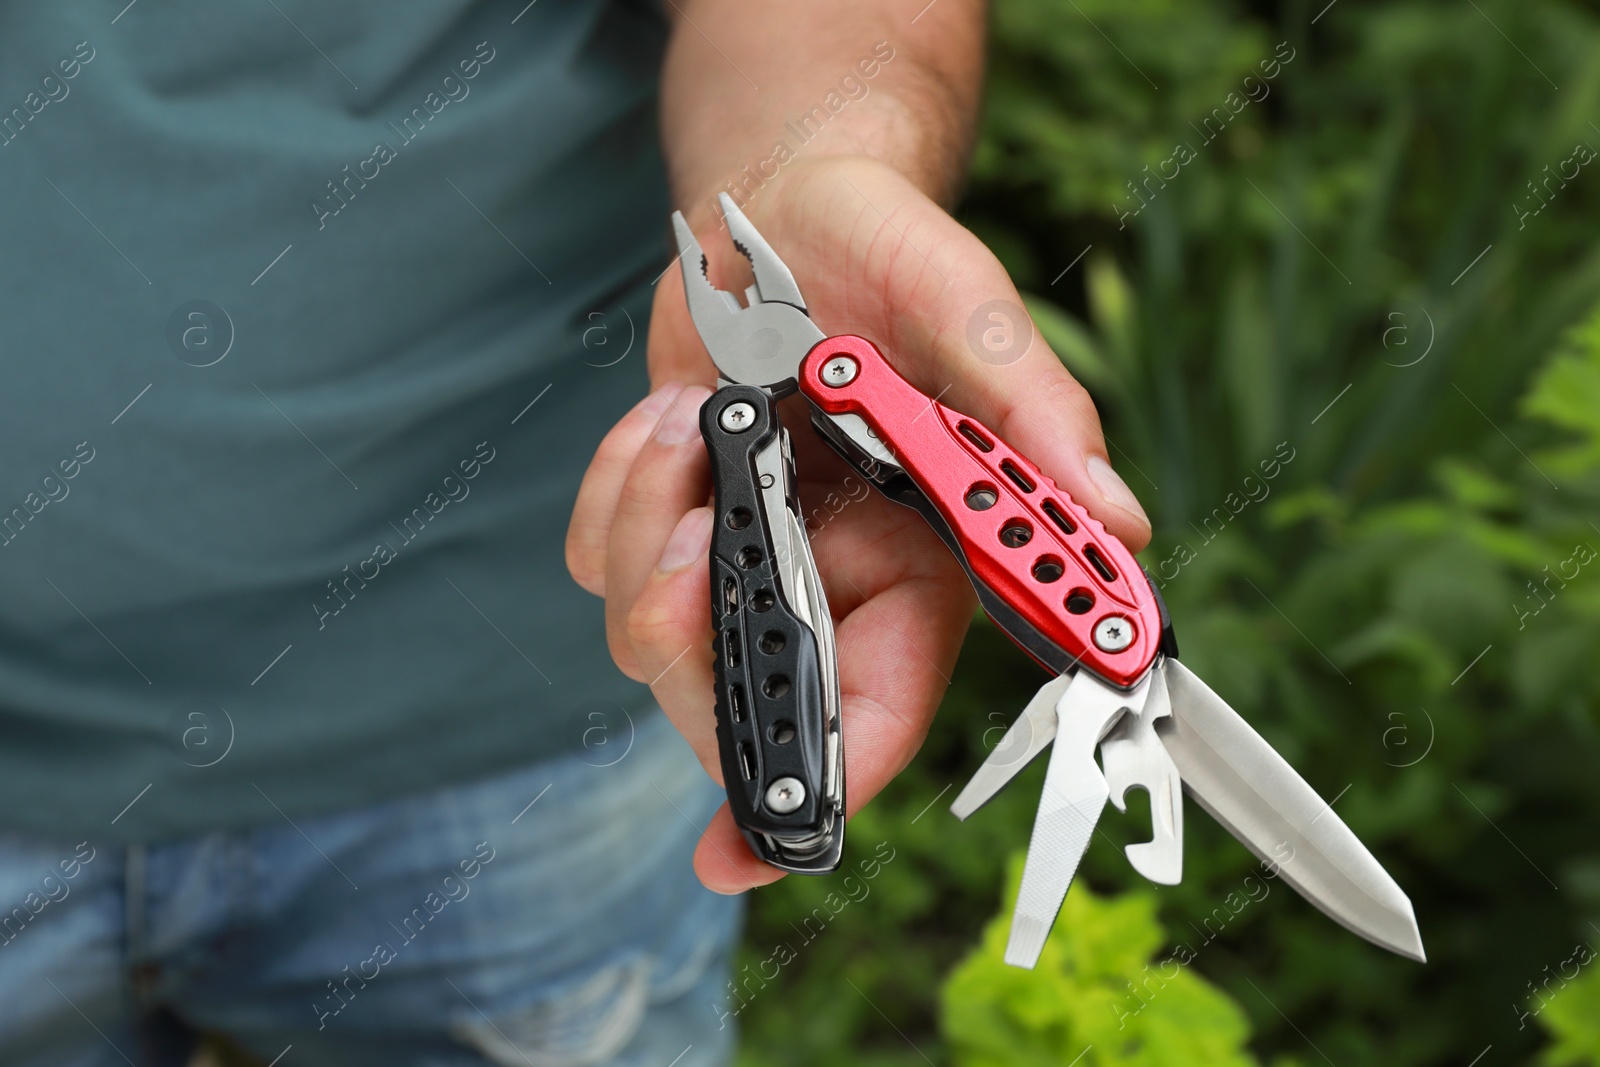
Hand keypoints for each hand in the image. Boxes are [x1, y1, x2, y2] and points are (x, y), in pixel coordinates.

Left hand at [566, 154, 1150, 892]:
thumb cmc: (891, 260)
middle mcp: (833, 582)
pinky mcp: (668, 519)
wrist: (786, 212)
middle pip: (747, 700)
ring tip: (690, 425)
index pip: (886, 707)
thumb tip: (1119, 523)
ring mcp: (744, 557)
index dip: (832, 784)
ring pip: (654, 637)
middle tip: (690, 541)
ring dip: (648, 532)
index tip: (756, 847)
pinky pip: (600, 565)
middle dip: (693, 639)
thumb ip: (1032, 416)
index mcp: (924, 566)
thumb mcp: (964, 314)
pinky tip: (665, 420)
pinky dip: (614, 497)